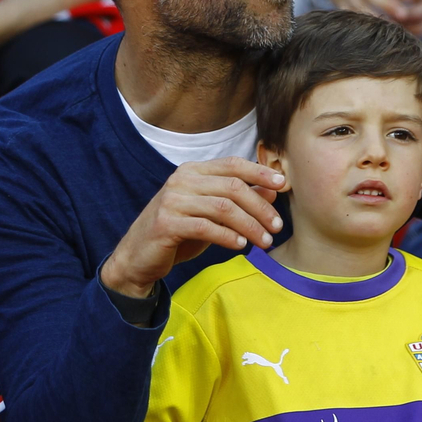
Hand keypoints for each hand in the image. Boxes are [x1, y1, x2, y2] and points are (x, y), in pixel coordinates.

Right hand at [101, 158, 285, 298]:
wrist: (138, 257)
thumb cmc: (178, 233)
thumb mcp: (210, 213)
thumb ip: (237, 199)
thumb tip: (272, 189)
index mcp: (192, 171)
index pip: (232, 164)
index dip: (260, 172)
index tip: (283, 184)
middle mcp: (181, 180)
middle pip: (232, 187)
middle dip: (260, 206)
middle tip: (277, 226)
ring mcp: (172, 200)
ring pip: (223, 208)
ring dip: (250, 226)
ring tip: (265, 242)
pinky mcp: (166, 223)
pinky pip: (206, 227)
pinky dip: (228, 236)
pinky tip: (241, 245)